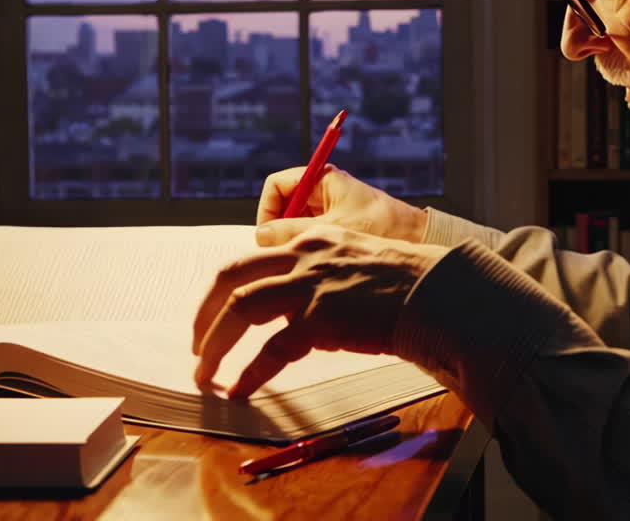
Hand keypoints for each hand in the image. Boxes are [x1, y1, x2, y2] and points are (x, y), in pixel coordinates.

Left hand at [192, 224, 448, 400]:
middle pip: (230, 276)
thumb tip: (287, 304)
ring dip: (213, 344)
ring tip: (204, 373)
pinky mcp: (321, 319)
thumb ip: (318, 266)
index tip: (218, 311)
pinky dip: (250, 373)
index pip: (252, 254)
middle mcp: (304, 256)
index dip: (228, 285)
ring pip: (240, 308)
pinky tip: (240, 390)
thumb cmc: (402, 281)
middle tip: (195, 344)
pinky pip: (272, 351)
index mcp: (310, 238)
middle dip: (203, 313)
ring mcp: (310, 287)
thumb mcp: (355, 254)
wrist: (434, 292)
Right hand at [255, 164, 427, 244]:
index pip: (277, 185)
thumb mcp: (331, 229)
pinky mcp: (336, 224)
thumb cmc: (378, 225)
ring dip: (291, 240)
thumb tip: (260, 235)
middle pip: (283, 206)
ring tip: (298, 260)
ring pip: (294, 222)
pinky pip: (309, 233)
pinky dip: (304, 247)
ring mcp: (328, 208)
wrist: (414, 236)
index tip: (267, 233)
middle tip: (279, 252)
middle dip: (278, 228)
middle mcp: (322, 190)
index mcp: (322, 178)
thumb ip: (293, 231)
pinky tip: (310, 263)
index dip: (267, 208)